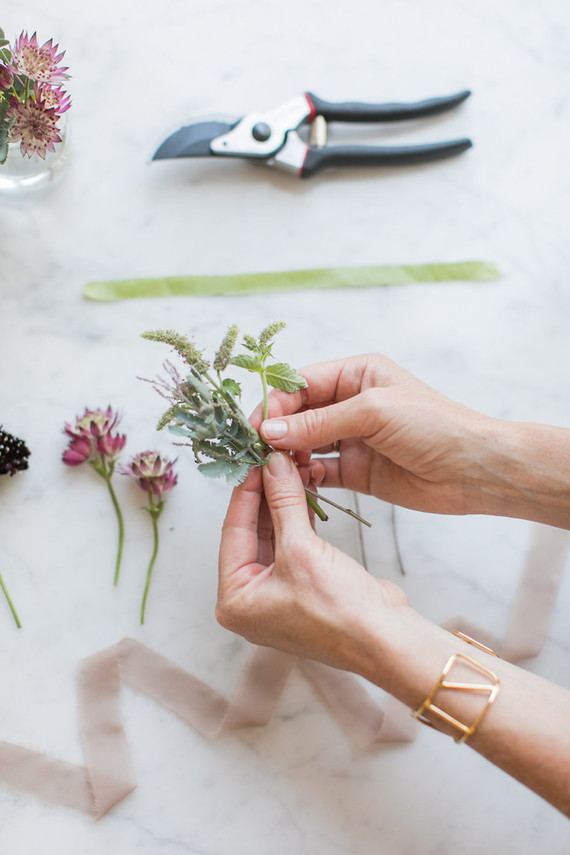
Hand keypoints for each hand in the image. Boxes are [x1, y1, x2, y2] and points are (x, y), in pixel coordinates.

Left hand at [217, 450, 407, 671]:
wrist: (387, 638)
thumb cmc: (338, 610)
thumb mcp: (301, 549)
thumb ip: (284, 502)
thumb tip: (272, 464)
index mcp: (234, 600)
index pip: (232, 531)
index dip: (245, 491)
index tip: (255, 459)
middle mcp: (250, 599)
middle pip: (251, 532)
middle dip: (265, 493)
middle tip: (274, 458)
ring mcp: (277, 594)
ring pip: (274, 535)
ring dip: (284, 502)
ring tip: (291, 467)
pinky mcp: (303, 586)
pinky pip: (293, 543)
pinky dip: (299, 518)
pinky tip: (305, 490)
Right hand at [257, 354, 499, 515]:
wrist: (475, 470)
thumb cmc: (434, 426)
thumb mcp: (372, 412)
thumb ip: (318, 422)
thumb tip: (269, 432)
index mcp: (357, 374)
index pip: (301, 383)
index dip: (276, 403)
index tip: (257, 427)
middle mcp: (352, 403)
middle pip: (298, 414)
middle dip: (277, 432)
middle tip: (258, 452)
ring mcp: (354, 438)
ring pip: (305, 445)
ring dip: (288, 456)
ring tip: (274, 470)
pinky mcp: (358, 471)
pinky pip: (321, 472)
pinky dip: (306, 478)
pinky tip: (298, 484)